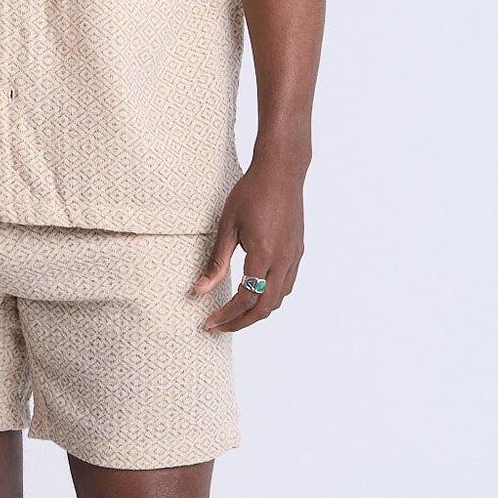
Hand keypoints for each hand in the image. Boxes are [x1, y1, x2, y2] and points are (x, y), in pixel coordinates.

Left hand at [193, 159, 304, 331]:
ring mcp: (294, 256)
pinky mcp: (297, 250)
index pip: (246, 299)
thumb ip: (216, 261)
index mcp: (264, 254)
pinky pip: (287, 284)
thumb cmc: (251, 192)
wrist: (281, 170)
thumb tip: (199, 290)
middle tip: (219, 326)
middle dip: (241, 322)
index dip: (226, 315)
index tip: (209, 323)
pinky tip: (255, 292)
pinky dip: (271, 296)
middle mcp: (283, 260)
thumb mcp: (227, 226)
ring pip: (279, 298)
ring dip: (258, 311)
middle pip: (265, 307)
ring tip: (235, 313)